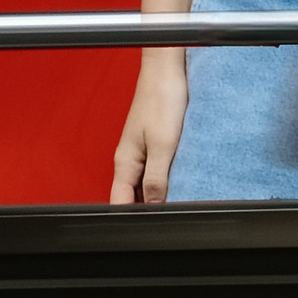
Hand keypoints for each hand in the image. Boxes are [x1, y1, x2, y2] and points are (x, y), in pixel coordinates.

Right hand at [109, 50, 188, 204]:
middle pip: (131, 197)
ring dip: (157, 195)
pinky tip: (178, 181)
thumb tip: (154, 206)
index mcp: (125, 162)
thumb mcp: (163, 143)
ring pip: (143, 185)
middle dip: (147, 211)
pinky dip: (164, 179)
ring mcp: (140, 151)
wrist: (167, 69)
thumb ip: (156, 178)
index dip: (132, 219)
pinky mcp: (152, 143)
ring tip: (176, 203)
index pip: (119, 202)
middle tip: (168, 219)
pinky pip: (154, 171)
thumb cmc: (162, 97)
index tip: (149, 229)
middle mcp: (129, 159)